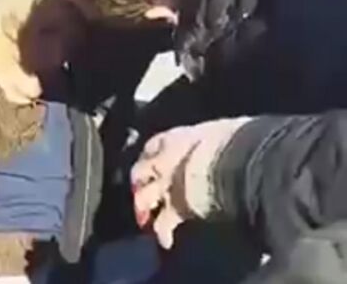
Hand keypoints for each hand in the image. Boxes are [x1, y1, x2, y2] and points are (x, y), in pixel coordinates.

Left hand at [131, 118, 250, 248]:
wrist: (232, 162)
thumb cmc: (235, 140)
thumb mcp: (221, 131)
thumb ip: (217, 137)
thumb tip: (232, 137)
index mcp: (176, 138)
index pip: (153, 144)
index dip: (150, 152)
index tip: (150, 157)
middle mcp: (164, 161)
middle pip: (140, 171)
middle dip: (138, 180)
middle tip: (139, 186)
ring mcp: (166, 186)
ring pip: (143, 197)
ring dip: (142, 206)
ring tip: (144, 216)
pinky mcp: (176, 209)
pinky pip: (164, 224)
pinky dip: (163, 233)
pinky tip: (165, 241)